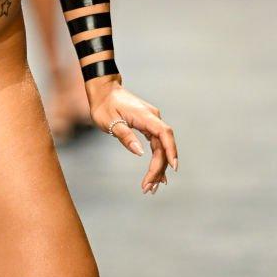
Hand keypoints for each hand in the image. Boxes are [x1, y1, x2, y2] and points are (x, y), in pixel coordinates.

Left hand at [86, 80, 177, 194]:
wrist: (104, 90)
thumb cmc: (104, 104)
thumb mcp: (110, 121)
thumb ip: (125, 136)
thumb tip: (140, 152)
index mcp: (144, 115)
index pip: (164, 133)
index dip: (171, 150)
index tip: (172, 168)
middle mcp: (152, 117)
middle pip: (163, 145)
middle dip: (158, 168)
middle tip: (149, 187)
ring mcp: (151, 121)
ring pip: (161, 147)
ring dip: (158, 167)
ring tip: (151, 186)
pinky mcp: (148, 125)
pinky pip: (157, 144)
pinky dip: (157, 159)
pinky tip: (156, 173)